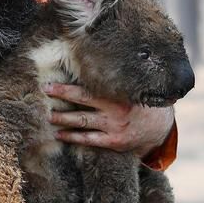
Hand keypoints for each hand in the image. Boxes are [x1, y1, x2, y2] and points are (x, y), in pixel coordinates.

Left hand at [43, 83, 173, 157]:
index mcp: (119, 93)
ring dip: (63, 119)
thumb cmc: (139, 101)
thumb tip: (90, 60)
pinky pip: (89, 140)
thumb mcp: (131, 87)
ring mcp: (114, 127)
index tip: (50, 84)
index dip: (67, 87)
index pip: (88, 88)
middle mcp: (116, 109)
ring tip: (48, 115)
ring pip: (83, 122)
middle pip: (82, 102)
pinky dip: (73, 137)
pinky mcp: (113, 142)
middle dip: (62, 97)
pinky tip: (60, 133)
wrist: (159, 127)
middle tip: (44, 92)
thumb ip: (114, 79)